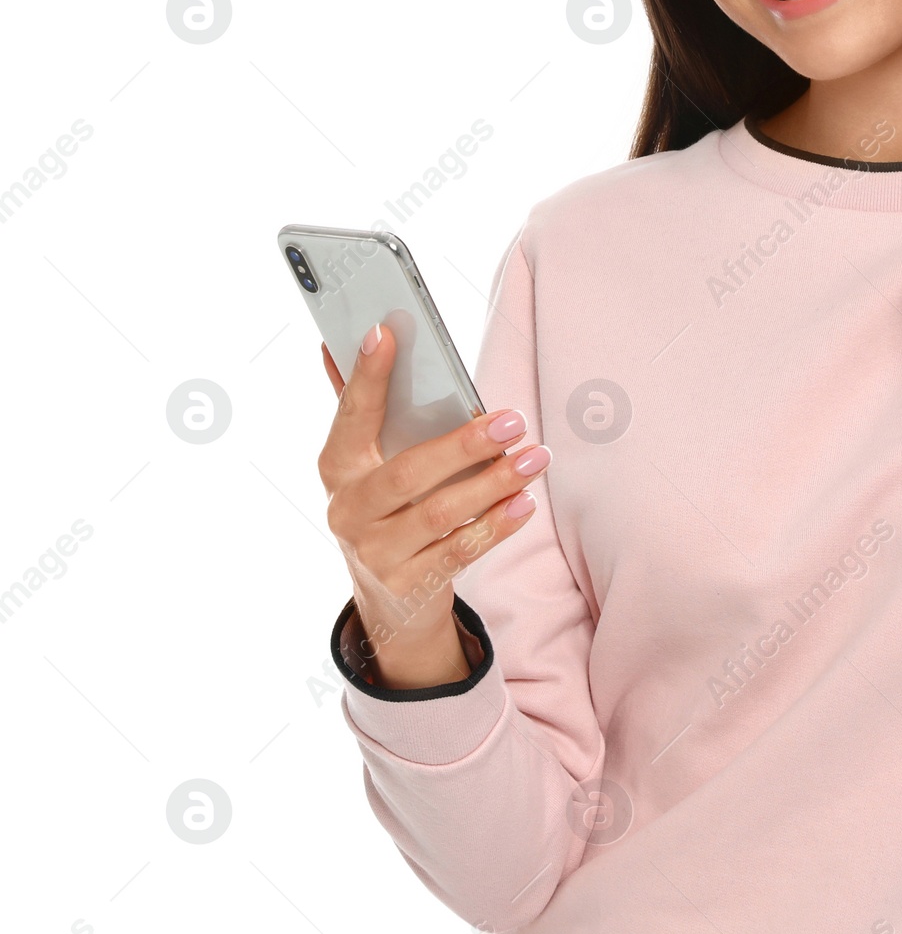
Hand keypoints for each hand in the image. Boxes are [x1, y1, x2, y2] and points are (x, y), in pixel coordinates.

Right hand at [318, 325, 548, 688]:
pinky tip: (525, 504)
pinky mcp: (408, 586)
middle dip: (464, 444)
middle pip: (408, 473)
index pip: (352, 414)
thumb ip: (361, 408)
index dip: (366, 376)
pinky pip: (459, 552)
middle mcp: (348, 510)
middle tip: (514, 419)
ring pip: (440, 514)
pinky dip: (495, 527)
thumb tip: (335, 341)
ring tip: (534, 458)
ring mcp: (375, 553)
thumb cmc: (388, 508)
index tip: (386, 332)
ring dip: (493, 484)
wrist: (388, 601)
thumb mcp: (369, 464)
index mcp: (338, 466)